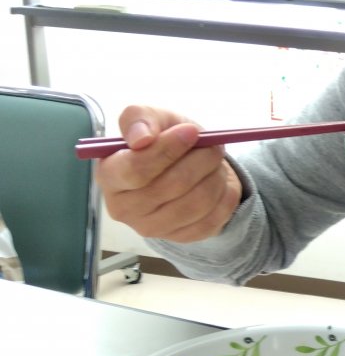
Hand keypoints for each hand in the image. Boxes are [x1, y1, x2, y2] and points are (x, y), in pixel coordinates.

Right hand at [95, 105, 242, 241]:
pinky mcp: (180, 238)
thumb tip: (141, 138)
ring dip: (215, 176)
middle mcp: (124, 208)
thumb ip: (140, 118)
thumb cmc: (164, 139)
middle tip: (214, 146)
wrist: (190, 166)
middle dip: (200, 160)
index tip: (192, 132)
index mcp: (110, 175)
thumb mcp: (152, 118)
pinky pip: (213, 218)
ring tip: (215, 163)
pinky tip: (219, 183)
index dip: (168, 149)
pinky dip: (224, 195)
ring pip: (197, 202)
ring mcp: (152, 228)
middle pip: (172, 186)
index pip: (136, 169)